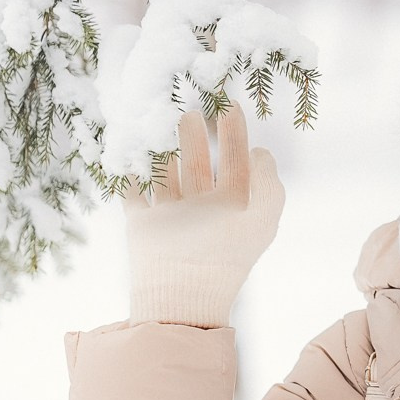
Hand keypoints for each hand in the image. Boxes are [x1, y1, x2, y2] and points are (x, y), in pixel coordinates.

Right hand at [124, 106, 283, 325]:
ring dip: (167, 148)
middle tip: (196, 107)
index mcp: (233, 209)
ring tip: (169, 116)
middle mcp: (202, 211)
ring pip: (167, 173)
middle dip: (198, 136)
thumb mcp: (262, 219)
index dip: (236, 136)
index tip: (232, 107)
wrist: (183, 292)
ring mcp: (171, 217)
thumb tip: (261, 154)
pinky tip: (130, 150)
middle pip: (199, 164)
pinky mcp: (143, 225)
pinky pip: (134, 193)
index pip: (236, 164)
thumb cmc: (227, 256)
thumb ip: (269, 185)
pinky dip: (131, 174)